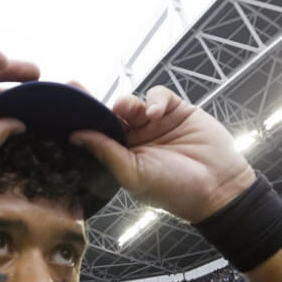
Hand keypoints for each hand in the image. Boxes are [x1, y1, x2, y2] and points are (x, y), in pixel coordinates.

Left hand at [70, 86, 255, 222]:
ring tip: (134, 114)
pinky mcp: (175, 110)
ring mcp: (154, 123)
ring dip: (128, 105)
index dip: (81, 117)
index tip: (64, 100)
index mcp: (120, 154)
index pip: (95, 132)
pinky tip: (155, 114)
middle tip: (82, 92)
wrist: (217, 185)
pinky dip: (153, 100)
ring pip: (131, 102)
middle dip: (98, 103)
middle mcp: (134, 138)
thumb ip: (106, 152)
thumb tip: (75, 136)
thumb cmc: (174, 189)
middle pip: (109, 113)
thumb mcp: (133, 173)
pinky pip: (157, 95)